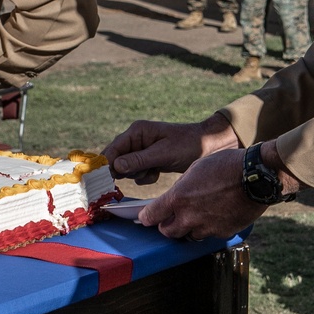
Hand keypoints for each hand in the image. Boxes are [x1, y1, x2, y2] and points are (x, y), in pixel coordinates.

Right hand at [104, 112, 238, 185]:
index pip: (113, 150)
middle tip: (142, 173)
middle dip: (127, 171)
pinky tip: (158, 173)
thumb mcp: (163, 154)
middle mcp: (136, 139)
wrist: (210, 146)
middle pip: (117, 160)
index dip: (106, 165)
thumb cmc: (188, 145)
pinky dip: (147, 176)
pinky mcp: (149, 160)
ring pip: (127, 169)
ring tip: (155, 170)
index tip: (103, 181)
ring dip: (139, 174)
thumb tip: (115, 166)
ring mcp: (142, 150)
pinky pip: (139, 173)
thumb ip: (139, 160)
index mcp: (137, 131)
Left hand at [138, 148, 264, 238]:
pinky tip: (215, 215)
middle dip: (167, 225)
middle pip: (168, 232)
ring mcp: (206, 227)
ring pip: (189, 235)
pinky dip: (209, 228)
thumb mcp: (196, 169)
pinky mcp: (222, 233)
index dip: (147, 217)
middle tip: (171, 217)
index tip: (147, 216)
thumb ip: (182, 187)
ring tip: (198, 214)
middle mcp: (189, 217)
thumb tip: (176, 197)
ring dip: (189, 228)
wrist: (257, 177)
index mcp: (178, 198)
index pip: (151, 216)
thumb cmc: (226, 166)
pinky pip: (210, 234)